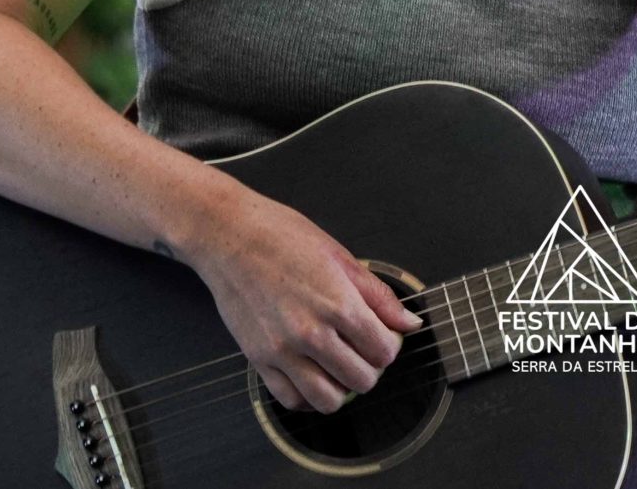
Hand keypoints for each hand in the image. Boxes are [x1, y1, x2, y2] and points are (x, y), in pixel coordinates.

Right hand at [178, 183, 423, 412]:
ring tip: (339, 366)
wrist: (228, 235)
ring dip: (341, 387)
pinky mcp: (258, 359)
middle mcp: (311, 333)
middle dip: (370, 367)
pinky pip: (291, 399)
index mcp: (338, 304)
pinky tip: (313, 375)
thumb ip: (379, 295)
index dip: (390, 345)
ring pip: (328, 400)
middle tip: (362, 349)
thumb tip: (409, 321)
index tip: (383, 335)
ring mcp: (282, 350)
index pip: (384, 351)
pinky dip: (307, 396)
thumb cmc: (281, 236)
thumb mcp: (340, 256)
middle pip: (362, 380)